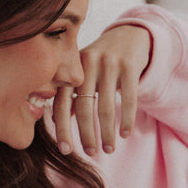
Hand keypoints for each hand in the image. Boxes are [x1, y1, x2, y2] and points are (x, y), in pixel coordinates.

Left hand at [52, 24, 151, 156]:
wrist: (128, 34)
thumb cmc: (100, 62)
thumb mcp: (82, 73)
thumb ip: (71, 95)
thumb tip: (57, 122)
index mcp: (72, 69)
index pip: (63, 103)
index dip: (62, 128)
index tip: (65, 150)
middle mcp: (88, 64)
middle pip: (85, 108)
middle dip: (87, 135)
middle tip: (90, 153)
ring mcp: (109, 63)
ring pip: (106, 106)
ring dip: (107, 133)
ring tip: (108, 149)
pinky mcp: (130, 64)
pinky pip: (128, 98)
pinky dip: (126, 119)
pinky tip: (124, 134)